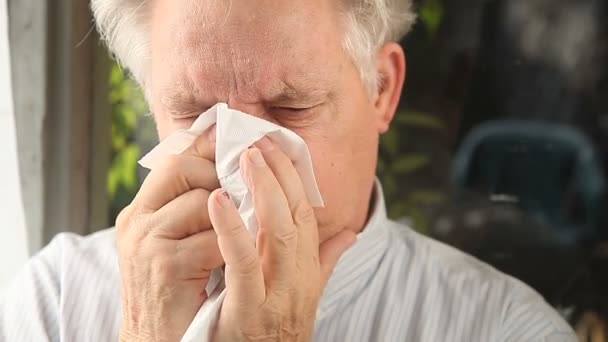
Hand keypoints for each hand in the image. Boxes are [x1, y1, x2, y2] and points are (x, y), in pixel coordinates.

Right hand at [116, 127, 223, 341]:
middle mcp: (137, 220)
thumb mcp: (178, 243)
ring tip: (244, 234)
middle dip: (224, 179)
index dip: (211, 150)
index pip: (176, 159)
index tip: (243, 147)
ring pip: (206, 202)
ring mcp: (147, 241)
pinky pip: (215, 239)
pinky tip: (234, 262)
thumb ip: (195, 209)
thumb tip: (236, 171)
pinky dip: (233, 248)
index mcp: (141, 211)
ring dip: (234, 217)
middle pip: (186, 168)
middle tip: (246, 195)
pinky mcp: (165, 265)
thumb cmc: (177, 292)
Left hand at [208, 136, 355, 340]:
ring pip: (280, 234)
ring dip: (265, 191)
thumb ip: (324, 262)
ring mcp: (277, 297)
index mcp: (308, 272)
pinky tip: (217, 200)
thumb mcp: (304, 297)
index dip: (294, 178)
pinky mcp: (248, 313)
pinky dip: (233, 230)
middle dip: (282, 174)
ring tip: (245, 158)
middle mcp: (299, 281)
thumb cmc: (275, 333)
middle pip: (298, 216)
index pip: (307, 215)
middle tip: (259, 142)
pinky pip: (244, 265)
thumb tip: (349, 234)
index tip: (277, 147)